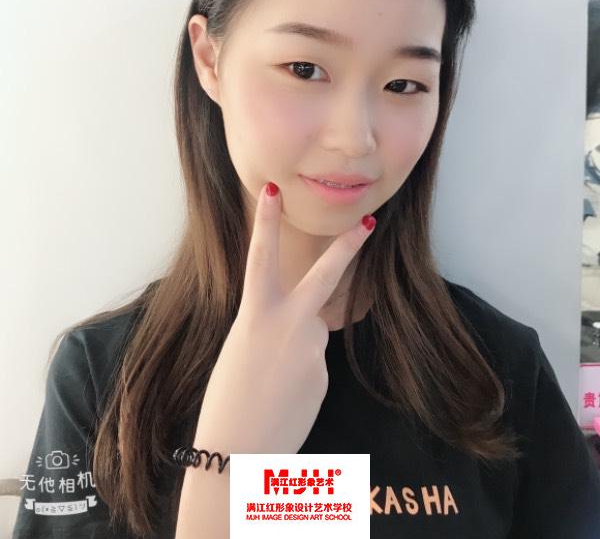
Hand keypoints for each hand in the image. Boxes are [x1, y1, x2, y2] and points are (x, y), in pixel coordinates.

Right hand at [194, 181, 375, 454]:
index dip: (265, 221)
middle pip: (325, 277)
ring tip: (269, 385)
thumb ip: (270, 328)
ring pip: (311, 335)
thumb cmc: (226, 402)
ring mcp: (312, 349)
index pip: (260, 257)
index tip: (272, 190)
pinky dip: (299, 377)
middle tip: (370, 223)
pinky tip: (283, 398)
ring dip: (294, 353)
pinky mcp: (323, 373)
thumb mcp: (240, 351)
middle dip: (348, 248)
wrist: (237, 456)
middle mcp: (289, 324)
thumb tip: (305, 326)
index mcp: (255, 315)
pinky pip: (313, 364)